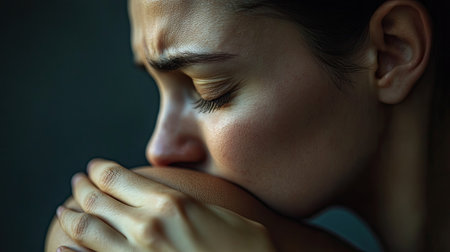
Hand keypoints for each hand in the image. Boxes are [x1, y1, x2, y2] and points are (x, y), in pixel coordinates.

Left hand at [56, 159, 275, 251]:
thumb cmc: (244, 249)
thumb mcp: (221, 215)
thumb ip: (190, 205)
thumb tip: (170, 200)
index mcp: (170, 204)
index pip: (117, 178)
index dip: (100, 170)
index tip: (94, 167)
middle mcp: (146, 227)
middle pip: (97, 201)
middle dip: (82, 189)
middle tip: (76, 183)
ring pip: (86, 231)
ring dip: (72, 217)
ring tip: (65, 210)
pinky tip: (61, 247)